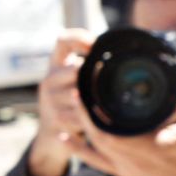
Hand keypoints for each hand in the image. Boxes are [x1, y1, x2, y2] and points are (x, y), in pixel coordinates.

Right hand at [27, 28, 96, 175]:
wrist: (51, 138)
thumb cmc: (71, 104)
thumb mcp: (75, 81)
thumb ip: (90, 66)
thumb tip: (126, 50)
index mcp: (55, 66)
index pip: (62, 41)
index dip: (78, 37)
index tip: (95, 44)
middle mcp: (49, 80)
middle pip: (75, 69)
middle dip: (92, 77)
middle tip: (110, 83)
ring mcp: (49, 101)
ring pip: (79, 94)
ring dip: (95, 100)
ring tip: (109, 104)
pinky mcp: (55, 120)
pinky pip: (80, 116)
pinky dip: (93, 119)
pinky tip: (103, 121)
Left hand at [73, 97, 175, 175]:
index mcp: (148, 149)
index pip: (111, 133)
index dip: (92, 116)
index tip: (83, 93)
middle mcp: (132, 162)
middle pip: (97, 138)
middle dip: (82, 115)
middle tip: (74, 91)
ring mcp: (125, 169)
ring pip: (93, 148)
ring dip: (79, 127)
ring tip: (70, 104)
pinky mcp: (122, 172)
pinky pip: (95, 161)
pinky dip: (78, 150)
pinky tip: (64, 138)